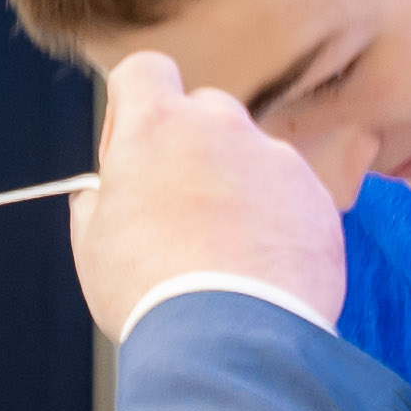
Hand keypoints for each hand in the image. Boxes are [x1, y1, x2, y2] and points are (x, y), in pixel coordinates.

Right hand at [71, 55, 346, 340]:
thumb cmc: (148, 291)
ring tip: (225, 255)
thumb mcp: (92, 244)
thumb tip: (101, 194)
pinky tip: (260, 271)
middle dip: (192, 148)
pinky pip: (293, 197)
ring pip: (254, 157)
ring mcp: (277, 160)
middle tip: (178, 210)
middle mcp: (222, 127)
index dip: (133, 108)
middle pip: (205, 112)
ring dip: (238, 189)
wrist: (228, 340)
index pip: (144, 70)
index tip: (130, 155)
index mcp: (158, 125)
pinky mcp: (317, 199)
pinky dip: (277, 223)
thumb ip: (97, 201)